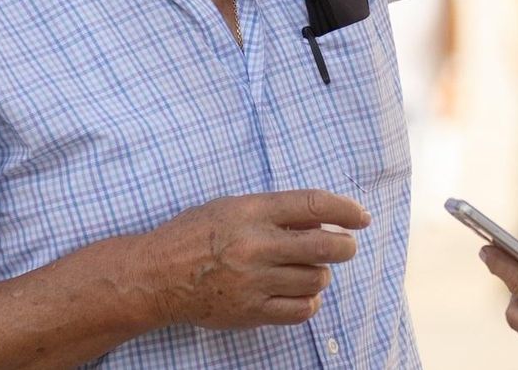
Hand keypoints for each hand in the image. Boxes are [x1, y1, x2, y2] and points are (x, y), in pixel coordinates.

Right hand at [140, 189, 369, 329]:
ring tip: (308, 270)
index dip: (345, 210)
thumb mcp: (232, 207)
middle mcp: (256, 245)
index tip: (361, 218)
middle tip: (345, 247)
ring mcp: (254, 281)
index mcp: (252, 211)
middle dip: (345, 246)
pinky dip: (309, 302)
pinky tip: (301, 293)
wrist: (156, 276)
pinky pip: (300, 310)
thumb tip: (320, 222)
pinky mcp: (251, 311)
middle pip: (325, 246)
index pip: (313, 205)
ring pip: (316, 279)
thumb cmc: (194, 235)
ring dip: (320, 274)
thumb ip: (274, 211)